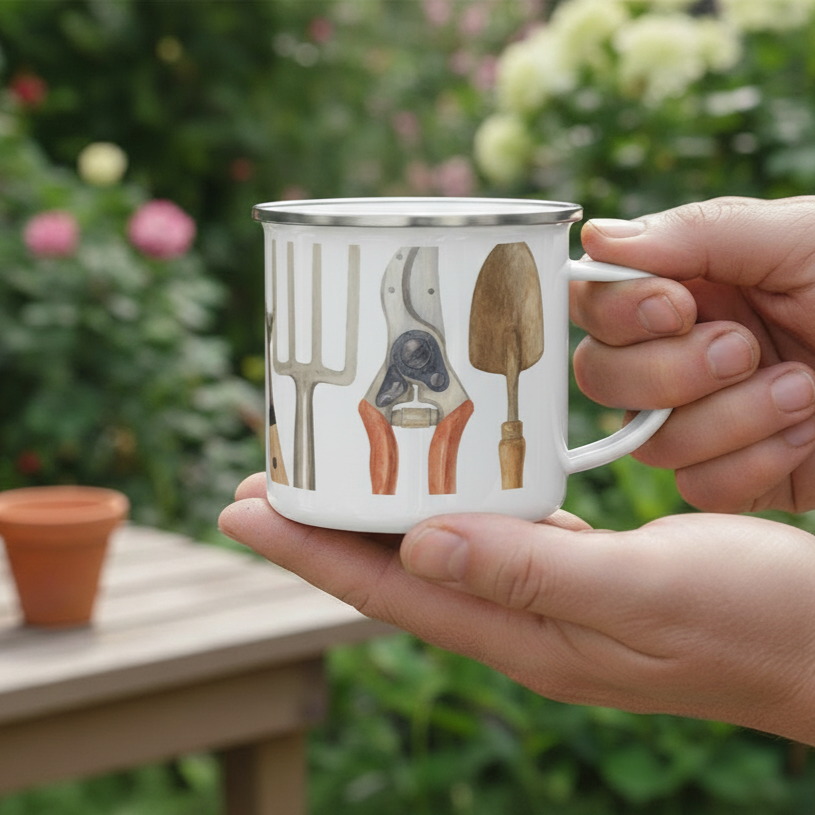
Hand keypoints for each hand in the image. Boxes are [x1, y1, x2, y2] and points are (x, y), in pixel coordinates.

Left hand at [220, 473, 814, 745]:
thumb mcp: (645, 594)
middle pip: (395, 568)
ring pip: (435, 547)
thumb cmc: (755, 619)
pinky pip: (489, 530)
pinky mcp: (578, 568)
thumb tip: (420, 546)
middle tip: (260, 481)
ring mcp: (548, 596)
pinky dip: (448, 501)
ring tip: (331, 472)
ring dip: (377, 513)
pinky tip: (440, 475)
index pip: (387, 589)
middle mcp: (522, 618)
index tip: (242, 510)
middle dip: (323, 529)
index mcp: (525, 634)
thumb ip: (533, 573)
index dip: (309, 551)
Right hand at [570, 196, 814, 512]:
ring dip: (728, 417)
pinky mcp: (739, 474)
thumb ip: (697, 234)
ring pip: (648, 439)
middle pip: (602, 376)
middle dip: (670, 371)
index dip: (618, 312)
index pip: (597, 303)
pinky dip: (754, 464)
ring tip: (804, 390)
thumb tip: (598, 238)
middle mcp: (686, 353)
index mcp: (694, 287)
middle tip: (746, 350)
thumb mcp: (803, 240)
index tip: (678, 305)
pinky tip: (809, 434)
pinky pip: (699, 486)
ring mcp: (708, 418)